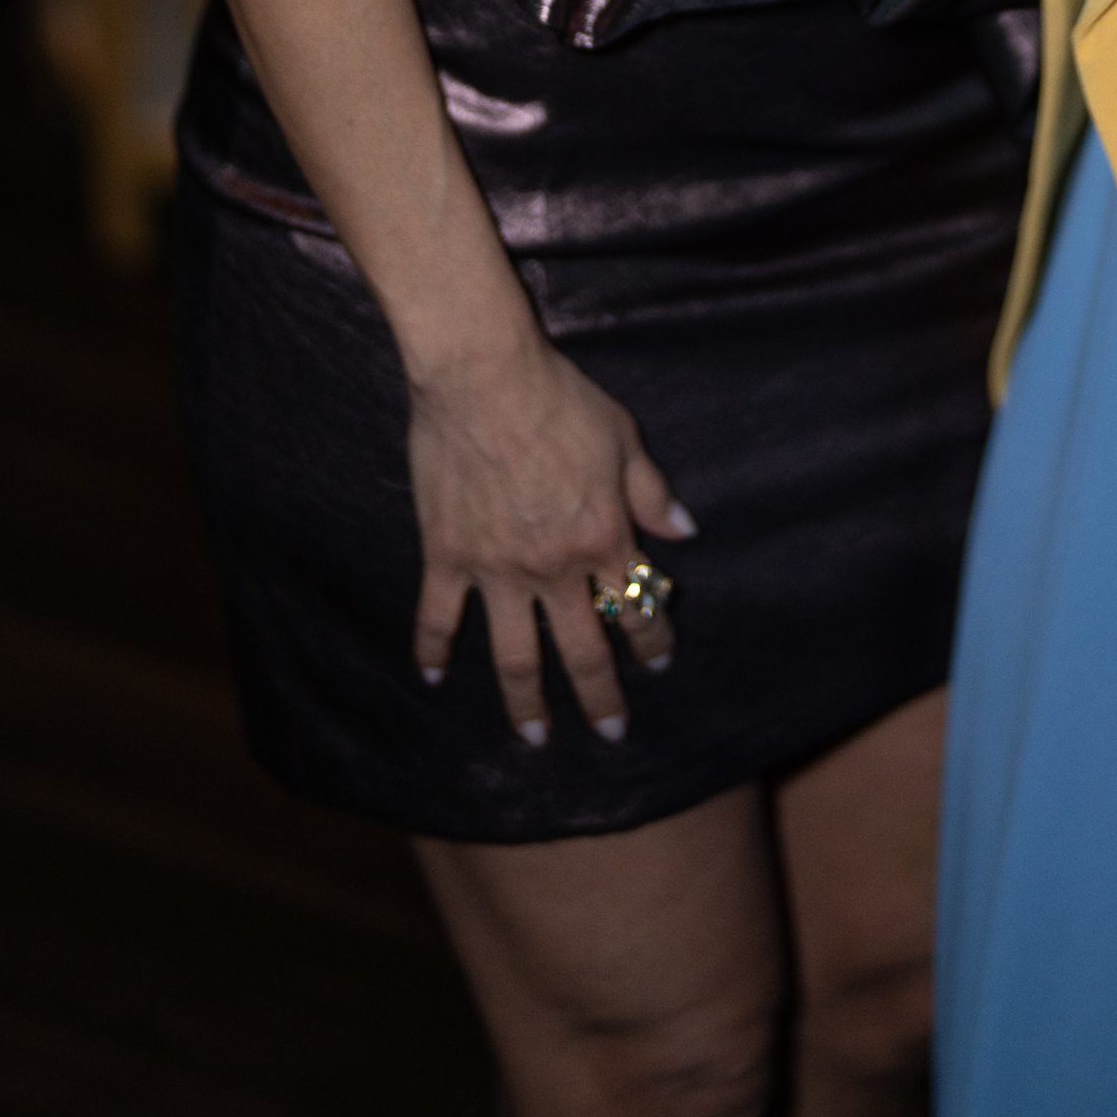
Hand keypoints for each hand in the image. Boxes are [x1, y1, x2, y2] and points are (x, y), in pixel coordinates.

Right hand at [406, 329, 694, 745]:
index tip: (660, 663)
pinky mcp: (447, 555)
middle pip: (581, 650)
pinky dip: (433, 651)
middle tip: (610, 732)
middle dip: (600, 697)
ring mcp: (496, 569)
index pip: (635, 606)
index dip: (652, 640)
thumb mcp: (624, 439)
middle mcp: (553, 568)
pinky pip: (438, 617)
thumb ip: (650, 492)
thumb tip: (685, 530)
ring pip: (513, 655)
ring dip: (525, 702)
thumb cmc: (561, 400)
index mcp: (602, 539)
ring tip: (533, 737)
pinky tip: (431, 678)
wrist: (486, 379)